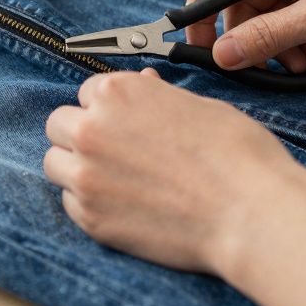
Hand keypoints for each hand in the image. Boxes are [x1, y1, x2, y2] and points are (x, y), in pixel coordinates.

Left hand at [43, 68, 305, 274]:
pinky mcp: (90, 218)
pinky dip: (88, 203)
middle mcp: (91, 129)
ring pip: (54, 164)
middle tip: (112, 151)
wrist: (250, 213)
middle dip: (81, 134)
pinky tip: (122, 206)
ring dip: (76, 168)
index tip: (123, 123)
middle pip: (58, 125)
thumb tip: (141, 87)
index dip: (108, 108)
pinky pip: (69, 203)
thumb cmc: (236, 154)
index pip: (88, 92)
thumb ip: (155, 97)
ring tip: (113, 180)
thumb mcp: (197, 105)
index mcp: (117, 93)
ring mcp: (86, 176)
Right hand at [186, 0, 305, 71]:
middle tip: (269, 68)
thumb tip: (222, 55)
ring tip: (304, 63)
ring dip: (279, 39)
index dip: (202, 16)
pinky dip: (298, 31)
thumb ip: (265, 37)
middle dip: (253, 35)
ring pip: (268, 4)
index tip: (202, 50)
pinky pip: (293, 4)